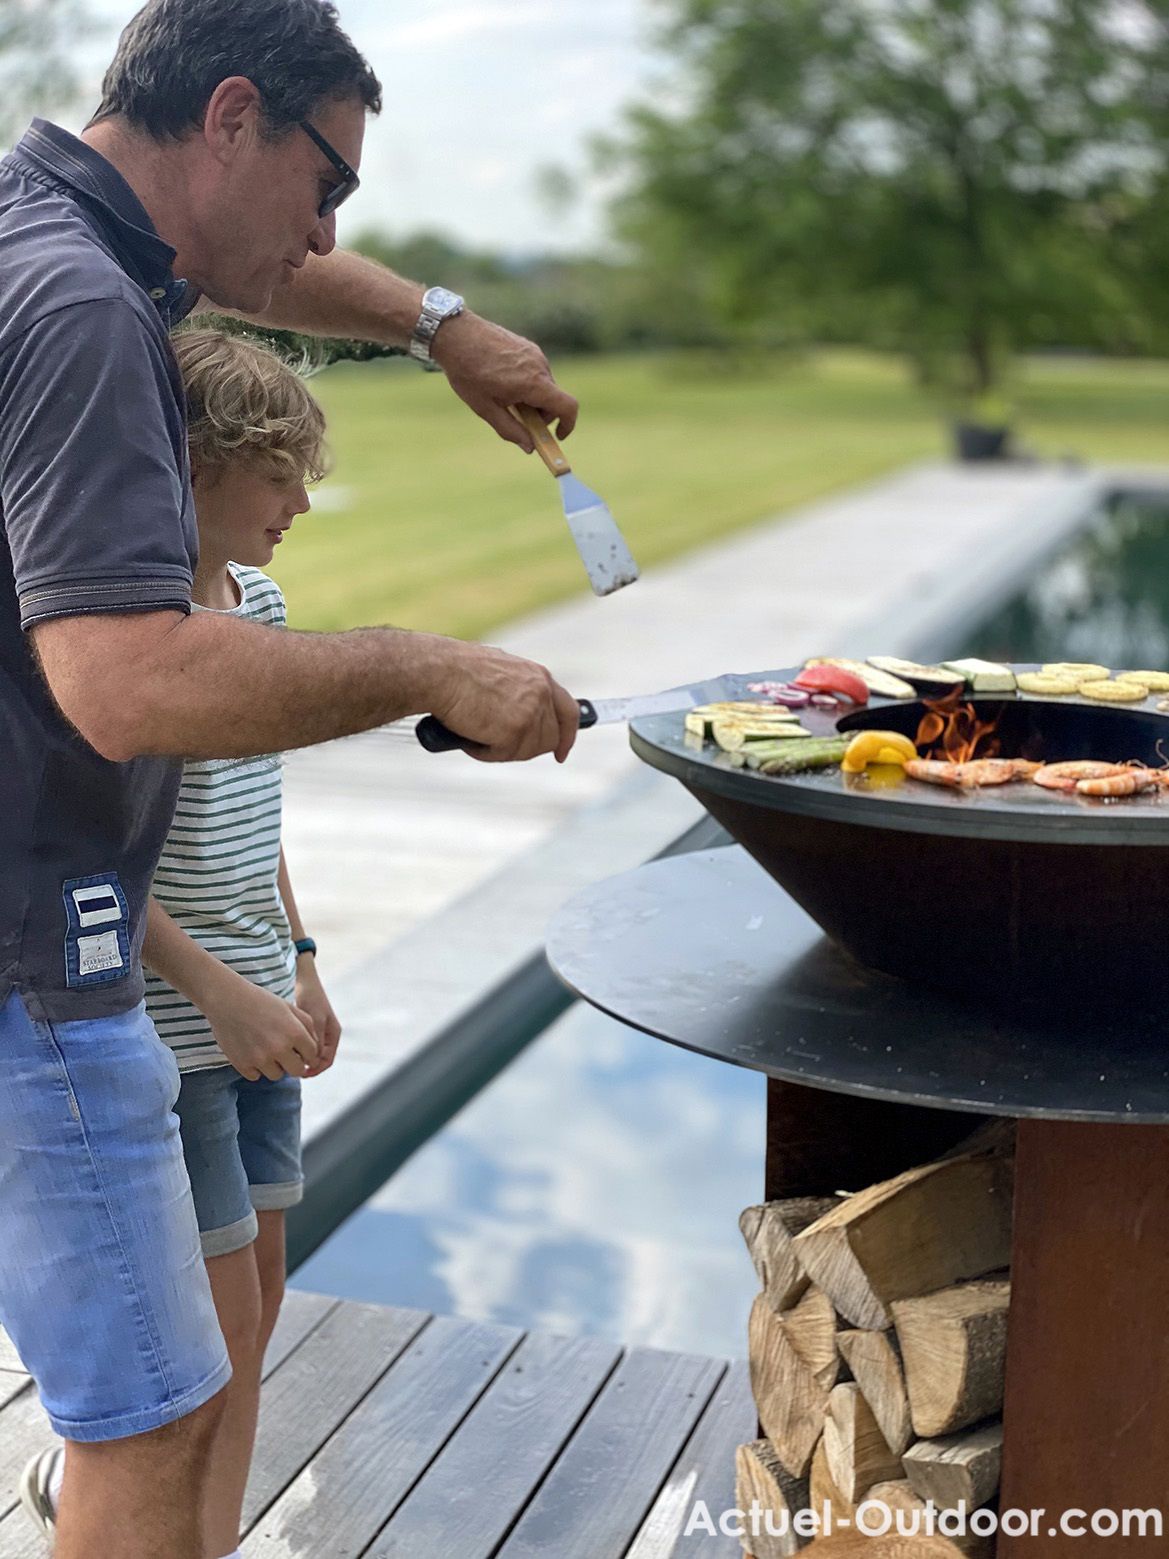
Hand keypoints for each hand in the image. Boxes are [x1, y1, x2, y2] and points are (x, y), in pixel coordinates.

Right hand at [203, 970, 318, 1081]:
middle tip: (286, 1055)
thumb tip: (315, 1050)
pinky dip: (255, 1067)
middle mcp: (279, 1048)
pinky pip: (255, 1076)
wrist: (227, 999)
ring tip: (267, 1051)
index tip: (300, 1050)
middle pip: (296, 1071)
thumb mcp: (290, 1008)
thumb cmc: (261, 1001)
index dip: (308, 1054)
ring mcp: (259, 1058)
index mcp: (294, 1033)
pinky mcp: (242, 1064)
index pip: (312, 1056)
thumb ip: (307, 1027)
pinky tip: (251, 1052)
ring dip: (275, 1066)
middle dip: (294, 1064)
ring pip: (276, 1075)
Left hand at [295, 957, 341, 1076]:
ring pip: (310, 1054)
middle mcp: (327, 1035)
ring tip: (286, 1062)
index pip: (327, 1060)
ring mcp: (318, 1032)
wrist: (305, 980)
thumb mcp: (314, 1019)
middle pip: (318, 1060)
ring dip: (300, 1059)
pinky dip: (296, 1050)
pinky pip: (303, 1045)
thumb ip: (316, 1039)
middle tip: (290, 1070)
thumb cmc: (310, 997)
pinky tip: (284, 1050)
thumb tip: (314, 1059)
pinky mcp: (308, 1028)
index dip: (315, 1070)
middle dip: (307, 1067)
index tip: (300, 1072)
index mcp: (333, 1034)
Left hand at [431, 312, 578, 450]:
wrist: (455, 334)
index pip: (568, 407)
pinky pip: (536, 371)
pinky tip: (501, 381)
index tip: (557, 436)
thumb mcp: (486, 409)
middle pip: (554, 398)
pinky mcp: (528, 346)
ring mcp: (535, 353)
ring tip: (503, 397)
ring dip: (531, 398)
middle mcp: (539, 366)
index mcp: (533, 383)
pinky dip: (527, 383)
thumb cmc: (468, 371)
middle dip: (540, 414)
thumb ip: (510, 430)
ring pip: (544, 385)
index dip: (568, 425)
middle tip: (517, 419)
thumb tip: (530, 447)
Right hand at [433, 641, 579, 763]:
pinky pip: (504, 755)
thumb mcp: (497, 675)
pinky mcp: (516, 730)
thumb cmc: (454, 671)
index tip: (561, 752)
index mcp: (538, 676)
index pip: (568, 711)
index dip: (567, 735)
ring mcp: (531, 712)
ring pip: (526, 751)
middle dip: (525, 748)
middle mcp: (541, 692)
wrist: (437, 671)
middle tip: (495, 743)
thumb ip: (516, 694)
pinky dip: (484, 752)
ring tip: (474, 731)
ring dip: (500, 749)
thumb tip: (516, 719)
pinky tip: (469, 734)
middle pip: (549, 739)